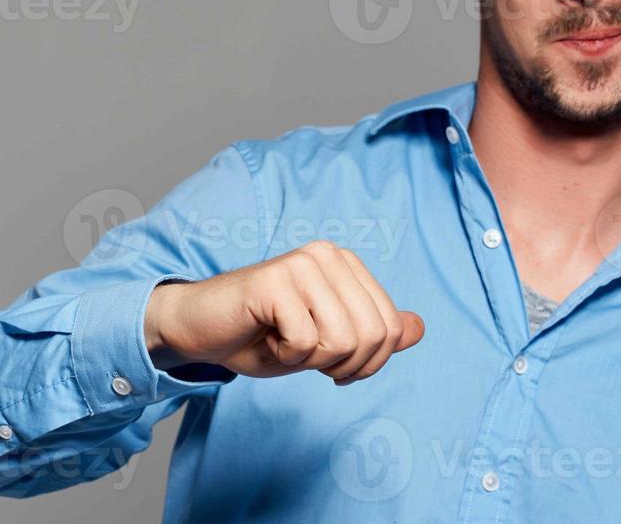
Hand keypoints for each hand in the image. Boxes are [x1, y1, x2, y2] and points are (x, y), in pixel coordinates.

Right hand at [143, 240, 424, 384]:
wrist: (201, 330)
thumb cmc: (261, 336)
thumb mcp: (326, 342)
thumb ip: (371, 333)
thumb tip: (419, 328)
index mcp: (345, 264)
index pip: (388, 328)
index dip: (366, 363)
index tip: (331, 365)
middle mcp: (328, 254)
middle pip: (372, 336)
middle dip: (341, 365)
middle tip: (304, 356)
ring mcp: (301, 263)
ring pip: (342, 340)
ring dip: (310, 360)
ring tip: (282, 342)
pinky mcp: (275, 280)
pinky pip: (304, 341)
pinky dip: (285, 355)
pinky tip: (264, 336)